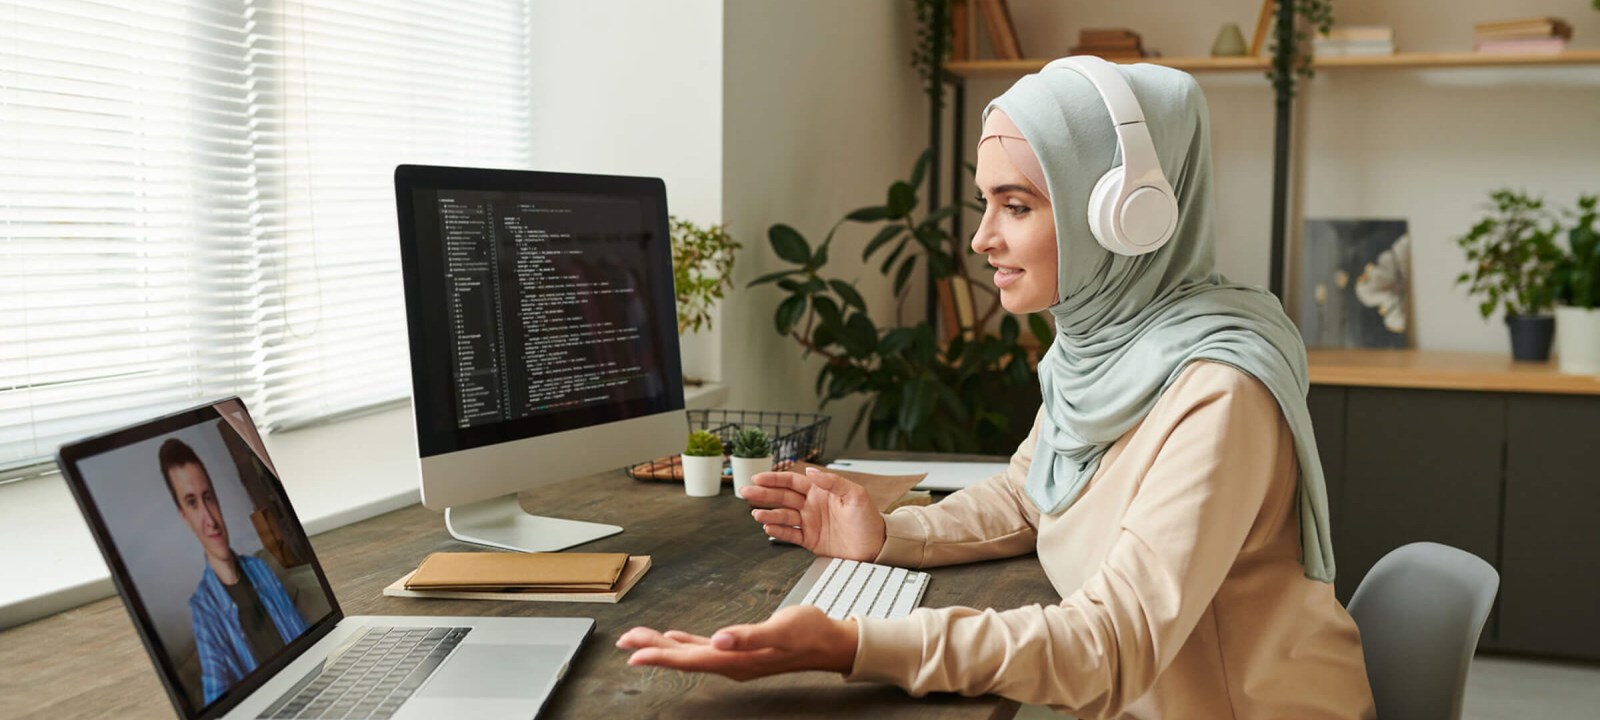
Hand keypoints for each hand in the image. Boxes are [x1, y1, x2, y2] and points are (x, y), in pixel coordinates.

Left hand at [616, 605, 858, 680]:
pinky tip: (675, 639)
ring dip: (665, 647)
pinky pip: (704, 649)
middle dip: (653, 649)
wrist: (830, 642)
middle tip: (624, 640)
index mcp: (738, 659)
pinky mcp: (740, 650)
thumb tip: (720, 639)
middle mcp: (732, 662)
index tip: (634, 653)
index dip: (661, 655)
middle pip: (684, 657)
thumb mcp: (783, 630)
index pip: (691, 659)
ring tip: (639, 639)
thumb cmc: (810, 633)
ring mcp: (735, 658)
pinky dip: (686, 644)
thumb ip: (750, 636)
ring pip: (691, 653)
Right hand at [738, 467, 885, 561]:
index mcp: (821, 491)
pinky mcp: (810, 540)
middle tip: (745, 492)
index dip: (775, 479)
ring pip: (783, 516)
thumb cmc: (869, 519)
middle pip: (782, 497)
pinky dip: (778, 531)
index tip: (758, 478)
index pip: (792, 482)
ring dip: (768, 514)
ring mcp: (809, 523)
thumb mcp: (856, 495)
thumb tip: (810, 472)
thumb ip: (833, 482)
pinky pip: (790, 534)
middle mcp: (812, 505)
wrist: (876, 546)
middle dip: (763, 494)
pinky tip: (768, 527)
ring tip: (756, 514)